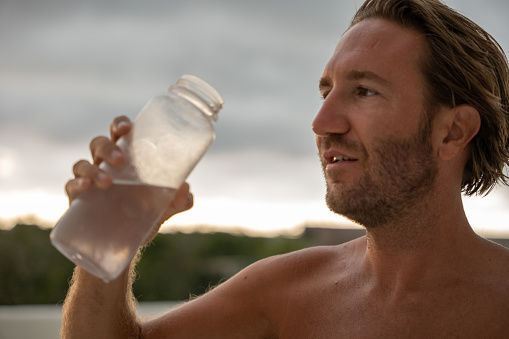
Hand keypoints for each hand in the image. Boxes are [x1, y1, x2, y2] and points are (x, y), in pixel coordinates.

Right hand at [65, 115, 193, 218]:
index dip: (120, 124)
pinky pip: (70, 186)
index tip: (127, 127)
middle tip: (120, 160)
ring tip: (107, 182)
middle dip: (107, 147)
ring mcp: (90, 181)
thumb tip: (185, 189)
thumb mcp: (166, 208)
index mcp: (126, 159)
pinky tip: (85, 187)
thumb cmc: (146, 215)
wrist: (128, 244)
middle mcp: (105, 166)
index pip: (120, 133)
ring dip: (92, 169)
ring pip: (82, 163)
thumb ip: (179, 199)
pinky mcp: (78, 200)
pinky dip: (75, 184)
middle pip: (99, 144)